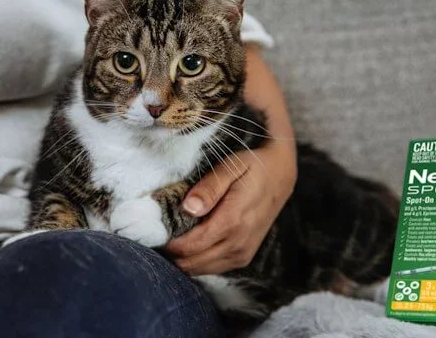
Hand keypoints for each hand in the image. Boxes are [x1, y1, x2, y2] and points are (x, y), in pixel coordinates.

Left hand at [165, 142, 296, 274]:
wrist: (281, 176)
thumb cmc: (252, 167)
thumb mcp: (230, 167)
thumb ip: (209, 188)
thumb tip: (188, 208)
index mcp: (232, 221)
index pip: (189, 246)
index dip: (167, 243)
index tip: (153, 230)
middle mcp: (238, 243)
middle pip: (191, 262)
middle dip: (170, 253)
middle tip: (157, 235)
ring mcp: (242, 254)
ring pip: (200, 269)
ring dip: (182, 259)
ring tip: (170, 239)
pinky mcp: (243, 258)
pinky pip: (212, 268)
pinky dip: (196, 261)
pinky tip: (188, 245)